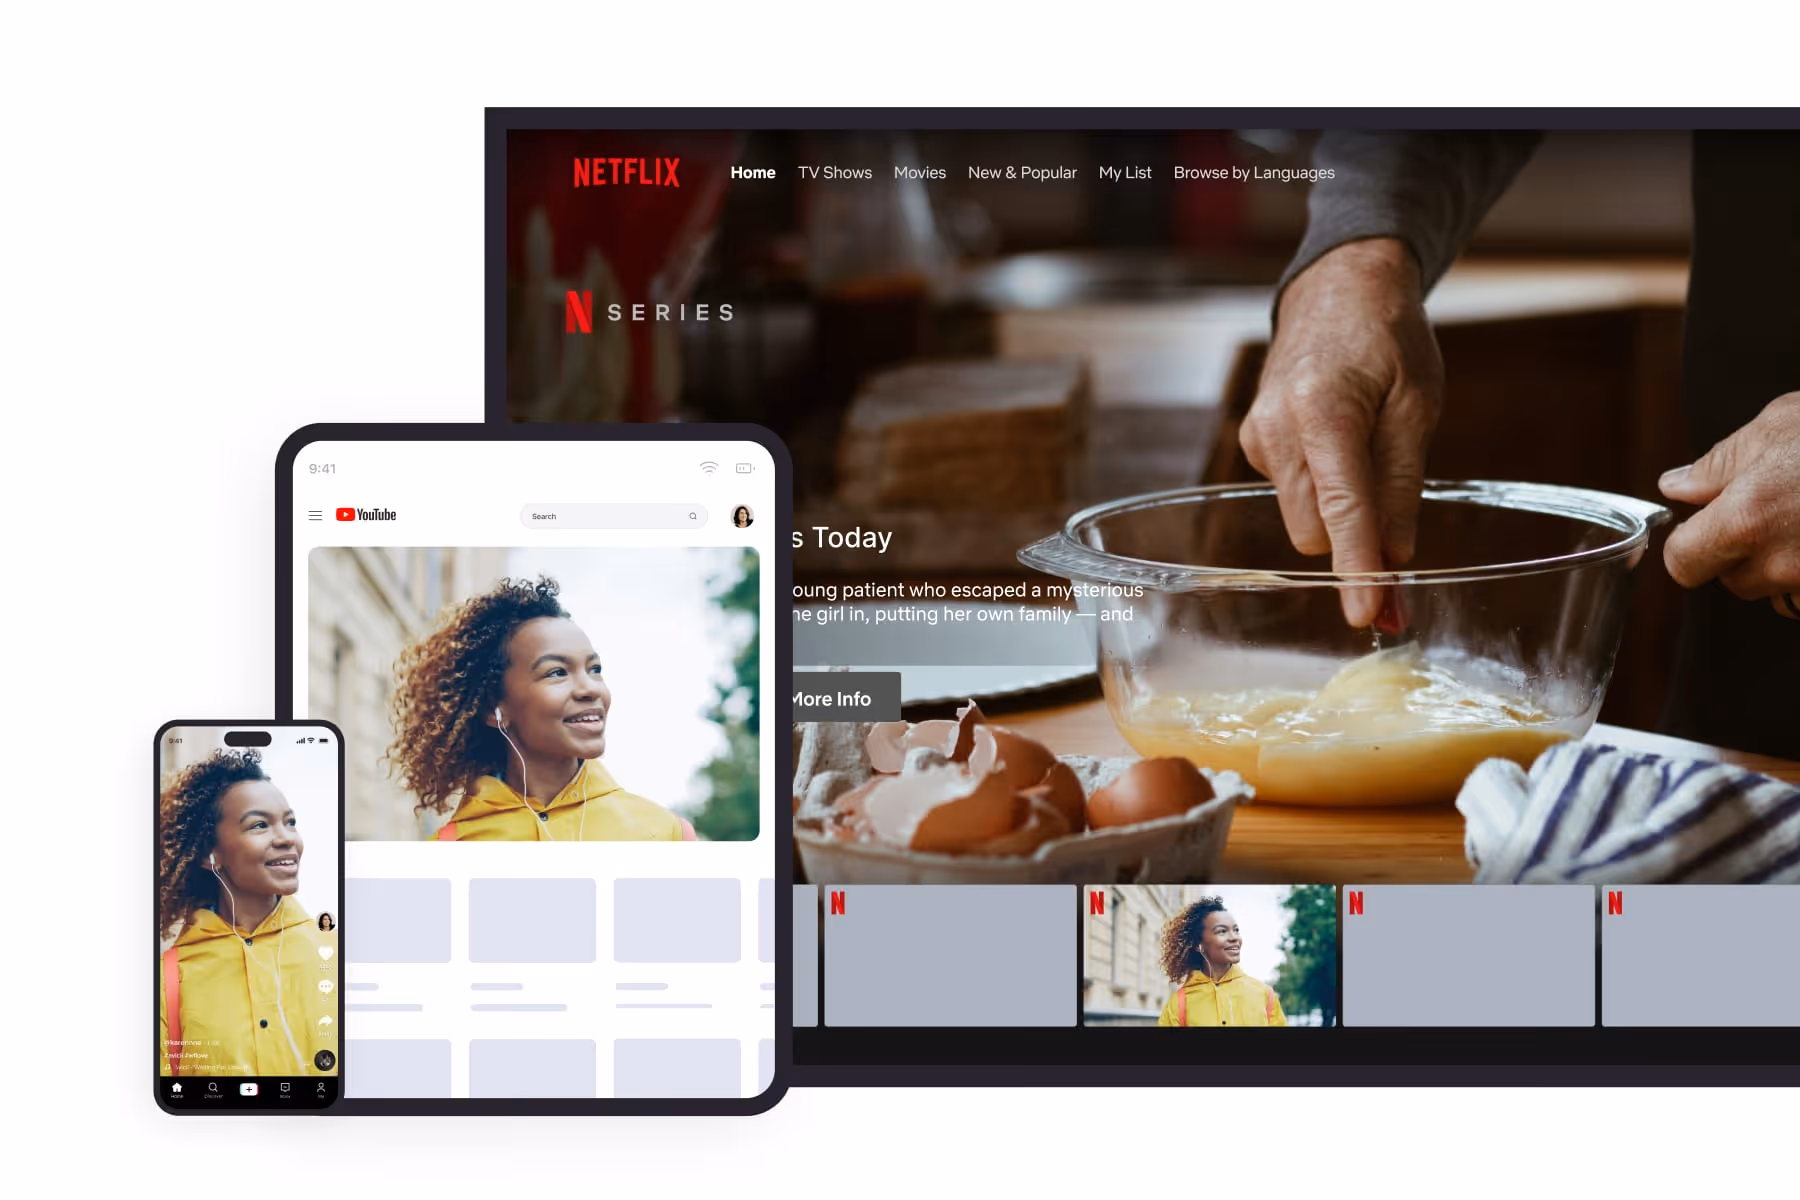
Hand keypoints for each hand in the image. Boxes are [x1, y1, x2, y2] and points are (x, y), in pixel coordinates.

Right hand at [1241, 238, 1444, 625]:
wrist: (1338, 289)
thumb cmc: (1387, 339)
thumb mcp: (1417, 406)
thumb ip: (1403, 486)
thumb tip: (1397, 560)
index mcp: (1323, 412)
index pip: (1342, 511)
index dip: (1358, 569)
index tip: (1367, 615)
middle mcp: (1276, 429)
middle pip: (1316, 529)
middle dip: (1355, 541)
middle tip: (1400, 537)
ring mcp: (1257, 438)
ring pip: (1302, 518)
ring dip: (1339, 511)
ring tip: (1368, 453)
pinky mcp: (1252, 443)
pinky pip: (1292, 493)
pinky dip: (1321, 487)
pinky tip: (1338, 444)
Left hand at [1660, 392, 1799, 620]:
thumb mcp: (1777, 426)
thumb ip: (1719, 464)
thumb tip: (1678, 486)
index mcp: (1748, 517)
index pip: (1683, 564)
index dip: (1687, 546)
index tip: (1700, 526)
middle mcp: (1783, 559)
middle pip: (1731, 581)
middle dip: (1738, 552)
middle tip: (1770, 509)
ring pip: (1777, 593)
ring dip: (1781, 566)